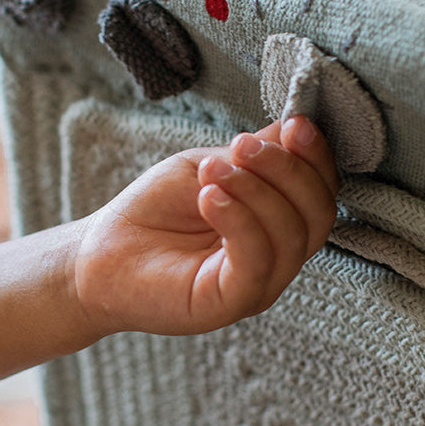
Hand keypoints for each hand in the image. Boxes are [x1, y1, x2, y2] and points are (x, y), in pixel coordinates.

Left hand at [74, 117, 338, 337]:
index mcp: (280, 222)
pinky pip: (256, 260)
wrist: (102, 255)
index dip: (317, 156)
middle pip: (318, 212)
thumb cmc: (156, 210)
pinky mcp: (231, 303)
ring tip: (212, 171)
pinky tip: (209, 197)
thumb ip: (254, 152)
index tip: (295, 124)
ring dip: (256, 189)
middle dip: (287, 169)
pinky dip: (239, 219)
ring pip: (291, 234)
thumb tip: (297, 123)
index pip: (322, 190)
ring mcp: (260, 283)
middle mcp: (279, 256)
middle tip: (241, 145)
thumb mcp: (210, 166)